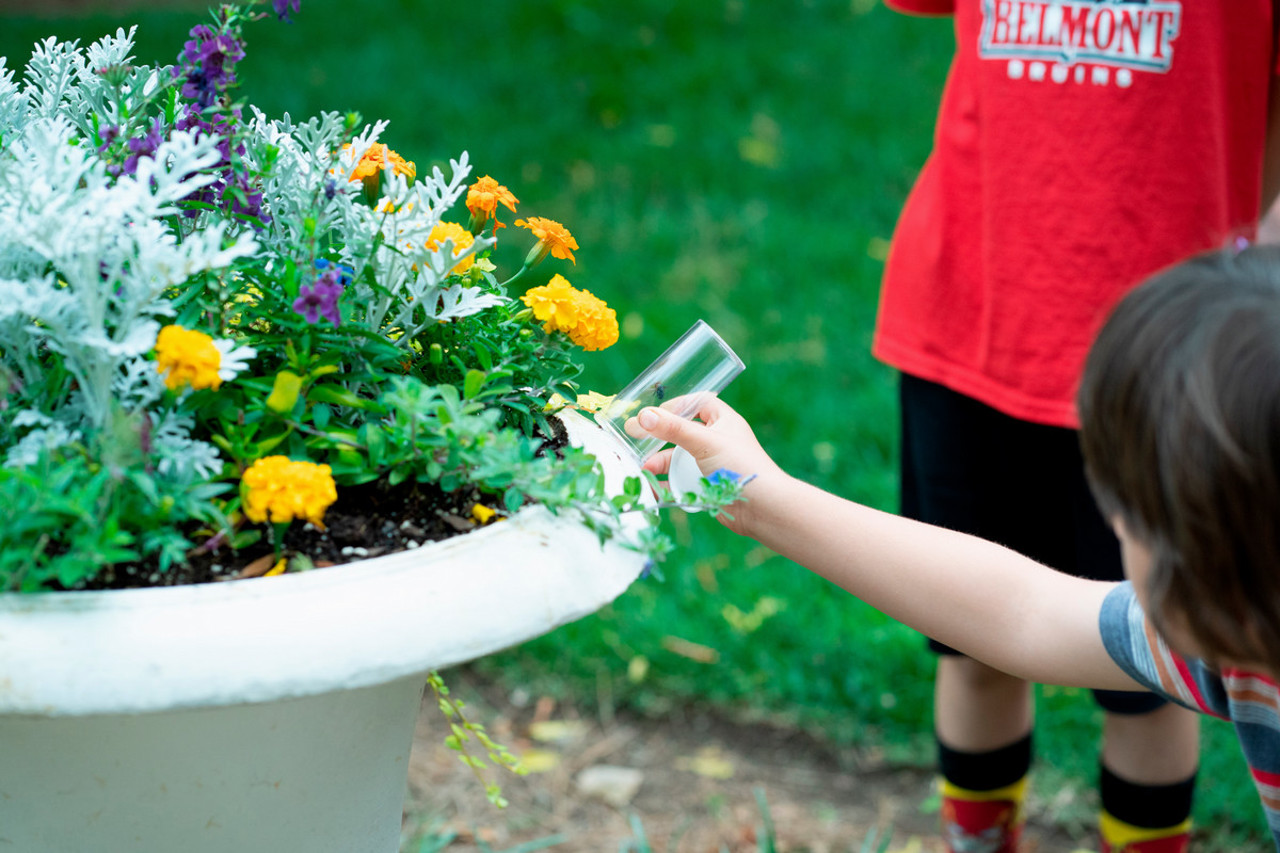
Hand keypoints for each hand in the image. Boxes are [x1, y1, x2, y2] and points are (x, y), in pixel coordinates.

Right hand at [632, 397, 783, 534]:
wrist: (762, 508)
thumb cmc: (740, 466)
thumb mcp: (705, 442)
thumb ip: (674, 429)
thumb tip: (643, 416)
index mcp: (724, 421)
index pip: (698, 402)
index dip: (677, 404)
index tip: (654, 413)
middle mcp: (717, 440)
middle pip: (682, 431)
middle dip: (659, 436)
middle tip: (634, 436)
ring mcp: (710, 464)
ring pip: (678, 458)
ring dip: (658, 461)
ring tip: (642, 467)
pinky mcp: (705, 485)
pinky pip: (679, 480)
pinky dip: (664, 482)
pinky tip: (650, 485)